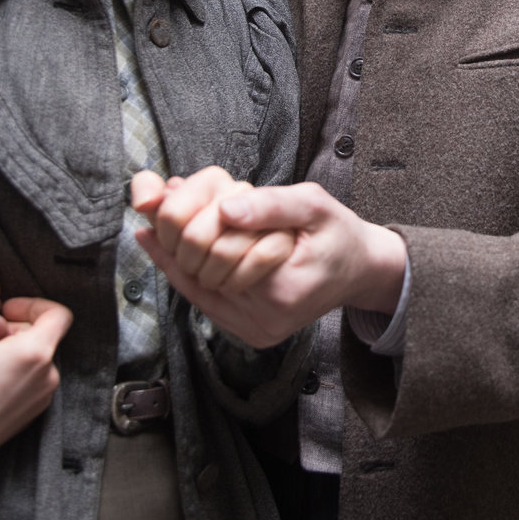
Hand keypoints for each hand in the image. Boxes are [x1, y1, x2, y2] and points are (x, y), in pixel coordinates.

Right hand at [0, 261, 71, 478]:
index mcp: (36, 352)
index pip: (57, 313)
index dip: (32, 305)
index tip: (6, 308)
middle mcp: (47, 377)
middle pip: (45, 336)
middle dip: (18, 328)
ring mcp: (41, 399)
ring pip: (38, 360)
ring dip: (15, 351)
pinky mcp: (31, 416)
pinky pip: (32, 383)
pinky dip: (15, 373)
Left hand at [138, 180, 406, 348]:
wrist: (359, 271)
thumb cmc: (337, 233)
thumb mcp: (313, 204)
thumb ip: (270, 204)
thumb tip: (225, 209)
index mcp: (283, 288)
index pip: (217, 248)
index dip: (193, 215)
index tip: (168, 187)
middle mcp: (264, 320)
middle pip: (198, 268)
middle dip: (183, 230)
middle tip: (164, 198)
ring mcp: (253, 331)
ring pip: (192, 286)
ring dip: (178, 250)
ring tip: (162, 217)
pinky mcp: (247, 332)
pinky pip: (201, 299)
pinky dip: (182, 268)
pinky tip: (159, 242)